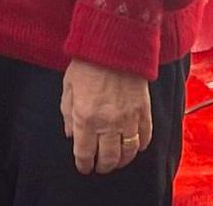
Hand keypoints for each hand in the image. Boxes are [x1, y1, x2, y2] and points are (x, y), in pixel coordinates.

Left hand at [60, 59, 152, 175]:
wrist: (114, 44)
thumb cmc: (87, 63)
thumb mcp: (68, 87)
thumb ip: (68, 113)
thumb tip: (71, 135)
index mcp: (85, 117)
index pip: (85, 153)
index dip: (84, 165)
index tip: (84, 167)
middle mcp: (107, 123)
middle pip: (108, 158)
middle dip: (103, 167)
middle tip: (100, 167)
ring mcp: (128, 118)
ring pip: (128, 153)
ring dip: (121, 161)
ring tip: (116, 161)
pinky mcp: (144, 112)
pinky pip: (144, 138)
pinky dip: (139, 146)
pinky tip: (133, 147)